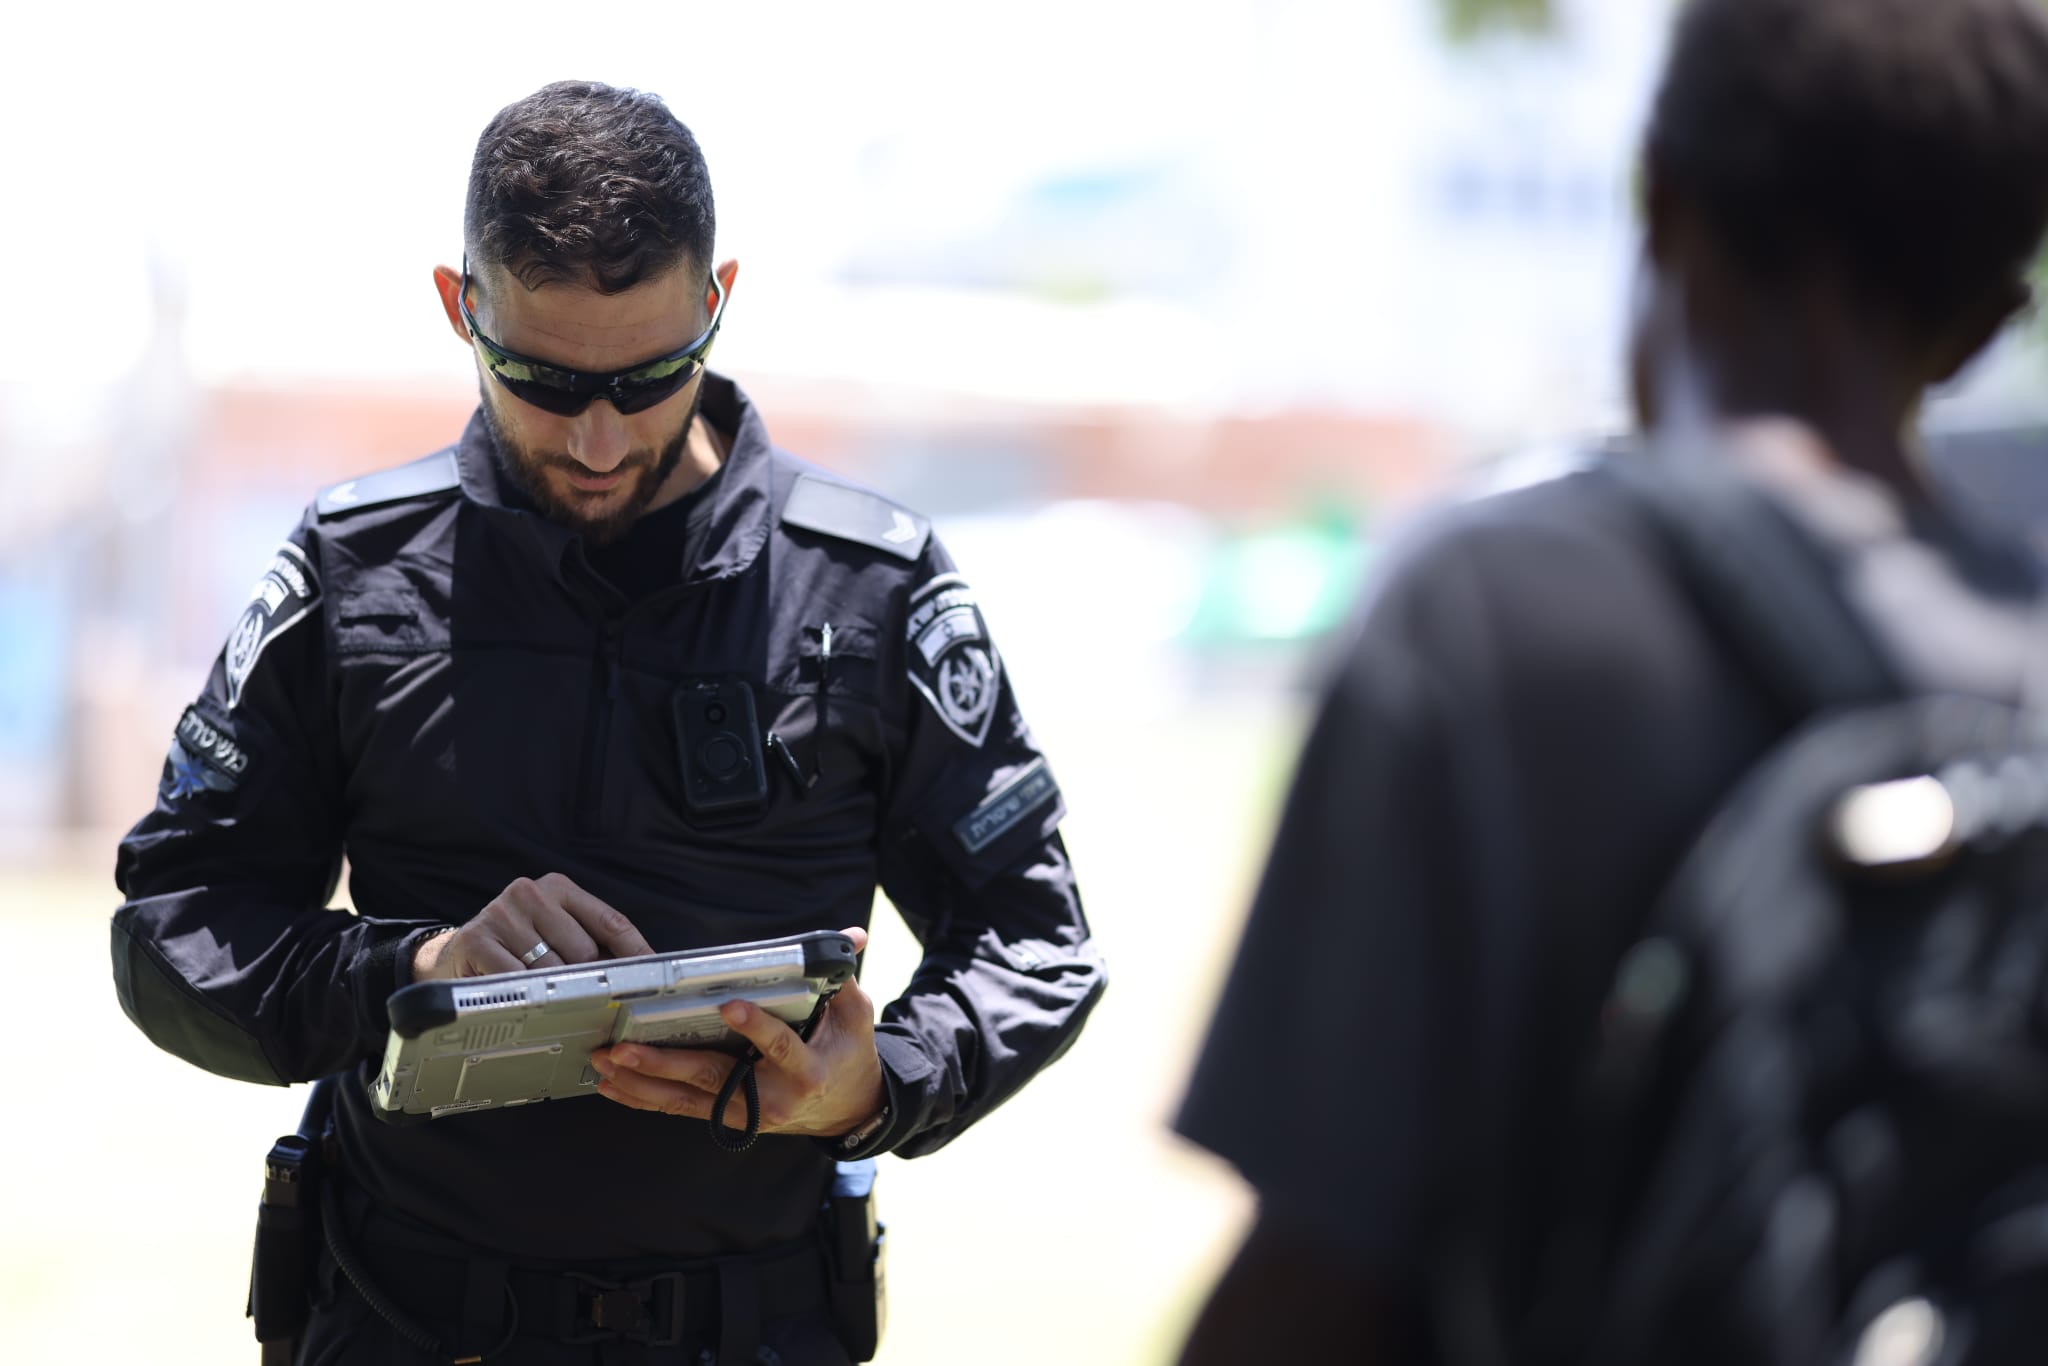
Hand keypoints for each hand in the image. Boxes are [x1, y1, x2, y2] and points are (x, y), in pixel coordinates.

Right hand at [412, 873, 654, 980]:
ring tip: (539, 991)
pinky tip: (518, 995)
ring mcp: (502, 913)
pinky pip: (518, 980)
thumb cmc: (518, 947)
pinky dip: (524, 994)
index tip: (656, 973)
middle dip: (584, 978)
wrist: (457, 954)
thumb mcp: (557, 934)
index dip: (636, 951)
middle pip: (584, 950)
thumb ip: (594, 945)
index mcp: (559, 887)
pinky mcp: (478, 939)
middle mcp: (531, 892)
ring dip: (551, 990)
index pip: (610, 920)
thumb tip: (643, 969)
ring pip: (552, 969)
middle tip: (576, 994)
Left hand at [588, 926, 886, 1139]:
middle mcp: (771, 1097)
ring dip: (642, 1082)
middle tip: (625, 1046)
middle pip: (713, 1078)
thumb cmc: (848, 1055)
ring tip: (606, 1062)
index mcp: (806, 1070)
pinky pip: (678, 1110)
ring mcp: (745, 1113)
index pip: (779, 1046)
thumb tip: (851, 936)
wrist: (846, 1110)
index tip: (730, 1006)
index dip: (755, 1028)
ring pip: (686, 1099)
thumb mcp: (855, 1017)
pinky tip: (613, 1086)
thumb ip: (844, 979)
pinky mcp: (726, 1117)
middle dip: (665, 1063)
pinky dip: (643, 1098)